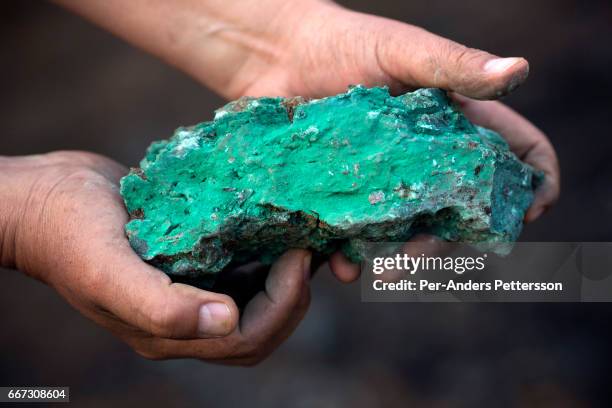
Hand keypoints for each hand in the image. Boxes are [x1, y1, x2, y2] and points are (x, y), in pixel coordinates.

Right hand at [1, 152, 311, 364]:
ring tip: (299, 234)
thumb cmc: (69, 233)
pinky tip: (272, 222)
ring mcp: (188, 287)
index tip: (298, 254)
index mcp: (168, 332)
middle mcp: (184, 317)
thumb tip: (228, 321)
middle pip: (261, 324)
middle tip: (306, 246)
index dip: (283, 303)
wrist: (45, 197)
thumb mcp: (108, 270)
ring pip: (255, 295)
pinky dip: (263, 250)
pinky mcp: (190, 259)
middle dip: (293, 292)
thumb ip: (163, 306)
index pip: (247, 338)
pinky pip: (239, 265)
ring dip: (283, 272)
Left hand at [232, 1, 558, 278]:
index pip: (514, 153)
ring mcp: (387, 181)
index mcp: (455, 123)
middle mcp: (427, 159)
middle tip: (419, 258)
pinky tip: (340, 263)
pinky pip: (357, 236)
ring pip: (410, 233)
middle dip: (449, 240)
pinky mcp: (346, 195)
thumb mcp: (402, 52)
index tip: (534, 210)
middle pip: (460, 211)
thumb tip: (519, 72)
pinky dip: (352, 255)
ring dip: (400, 258)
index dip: (535, 181)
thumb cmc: (344, 43)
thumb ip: (455, 66)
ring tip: (378, 270)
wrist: (275, 57)